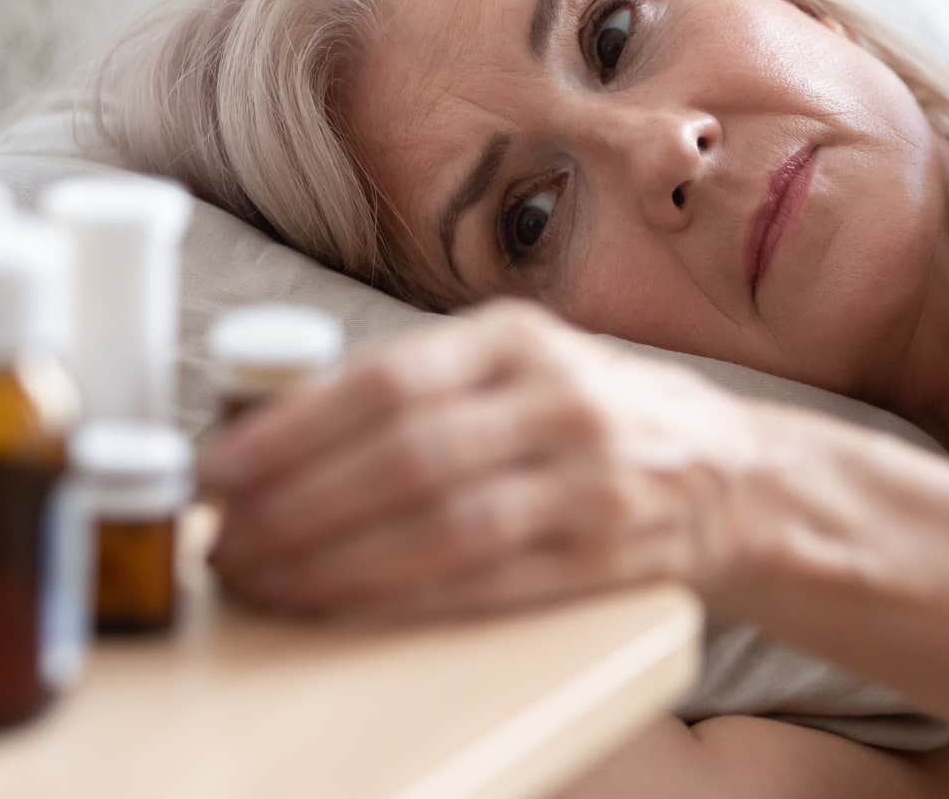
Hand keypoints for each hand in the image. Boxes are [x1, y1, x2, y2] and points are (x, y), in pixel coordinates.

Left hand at [201, 299, 772, 621]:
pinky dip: (403, 601)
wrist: (732, 478)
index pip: (387, 380)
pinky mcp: (605, 558)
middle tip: (227, 542)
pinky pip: (487, 586)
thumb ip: (421, 382)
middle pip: (406, 456)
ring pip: (442, 527)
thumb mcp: (521, 362)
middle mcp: (560, 400)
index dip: (289, 431)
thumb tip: (271, 428)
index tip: (216, 471)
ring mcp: (589, 482)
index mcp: (518, 338)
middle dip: (296, 507)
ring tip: (267, 580)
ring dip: (336, 563)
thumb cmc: (593, 414)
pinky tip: (342, 609)